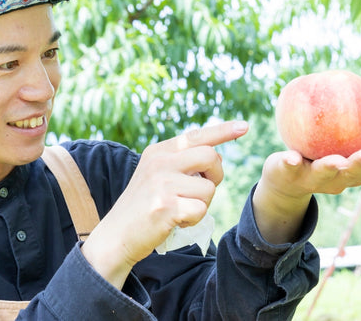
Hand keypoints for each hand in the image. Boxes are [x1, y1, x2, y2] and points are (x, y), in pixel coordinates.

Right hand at [81, 120, 248, 287]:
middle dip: (216, 176)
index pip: (196, 135)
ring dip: (203, 204)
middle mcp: (159, 162)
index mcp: (158, 151)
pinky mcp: (165, 207)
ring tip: (182, 210)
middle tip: (203, 190)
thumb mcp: (158, 176)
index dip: (223, 131)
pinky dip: (194, 220)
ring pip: (209, 188)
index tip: (244, 126)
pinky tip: (177, 222)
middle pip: (210, 156)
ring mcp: (161, 184)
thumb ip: (184, 163)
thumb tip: (218, 156)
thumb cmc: (143, 206)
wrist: (116, 235)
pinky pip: (201, 210)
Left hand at [252, 136, 360, 244]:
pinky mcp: (288, 172)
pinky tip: (292, 156)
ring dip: (330, 168)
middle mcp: (333, 180)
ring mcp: (310, 178)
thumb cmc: (324, 159)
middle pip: (349, 175)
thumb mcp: (350, 151)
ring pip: (322, 174)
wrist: (286, 179)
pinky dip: (291, 162)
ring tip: (336, 160)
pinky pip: (289, 167)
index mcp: (349, 174)